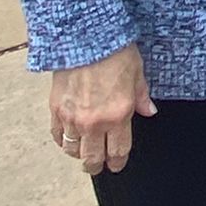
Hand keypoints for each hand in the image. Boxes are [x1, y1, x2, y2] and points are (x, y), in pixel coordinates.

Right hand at [49, 42, 155, 175]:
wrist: (85, 38)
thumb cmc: (115, 52)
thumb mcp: (137, 72)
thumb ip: (141, 96)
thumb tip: (149, 112)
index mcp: (119, 115)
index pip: (119, 151)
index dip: (118, 162)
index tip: (117, 165)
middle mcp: (95, 122)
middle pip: (92, 158)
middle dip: (96, 166)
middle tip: (98, 167)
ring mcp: (73, 118)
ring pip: (73, 150)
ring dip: (79, 154)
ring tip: (83, 153)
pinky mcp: (56, 110)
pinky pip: (58, 136)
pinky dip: (63, 141)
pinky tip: (68, 139)